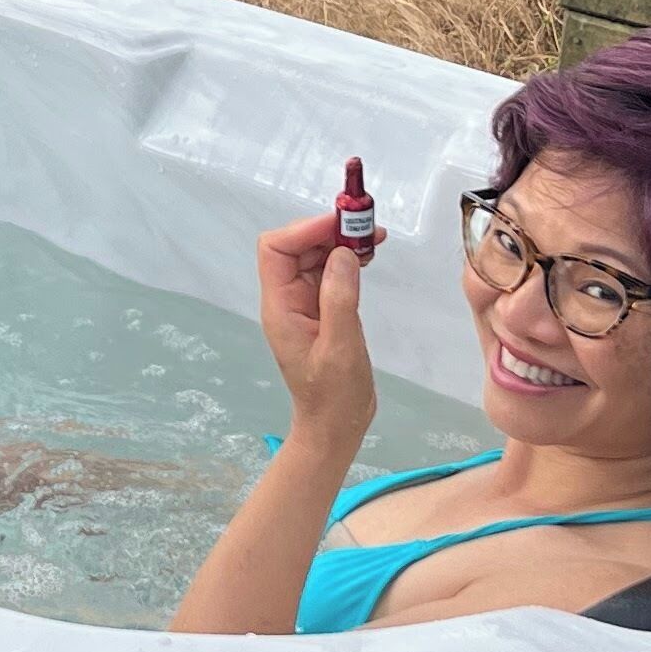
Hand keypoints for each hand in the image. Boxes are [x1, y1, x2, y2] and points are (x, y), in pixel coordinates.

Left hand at [255, 211, 376, 444]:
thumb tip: (343, 253)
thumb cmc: (334, 396)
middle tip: (367, 226)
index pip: (275, 249)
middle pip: (296, 247)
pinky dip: (347, 260)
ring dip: (341, 242)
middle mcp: (287, 299)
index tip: (341, 224)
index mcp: (280, 306)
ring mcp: (304, 304)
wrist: (335, 426)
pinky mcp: (322, 310)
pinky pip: (329, 273)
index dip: (304, 230)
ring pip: (315, 257)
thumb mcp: (340, 349)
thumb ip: (339, 300)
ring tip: (375, 237)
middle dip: (327, 231)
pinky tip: (369, 256)